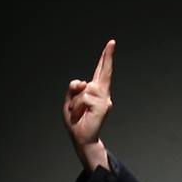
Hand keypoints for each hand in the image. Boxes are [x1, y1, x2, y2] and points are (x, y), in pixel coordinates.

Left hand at [62, 38, 115, 169]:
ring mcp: (104, 100)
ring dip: (75, 103)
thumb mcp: (69, 101)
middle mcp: (103, 93)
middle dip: (107, 57)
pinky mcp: (103, 106)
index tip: (111, 44)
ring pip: (84, 89)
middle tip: (111, 42)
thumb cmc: (76, 121)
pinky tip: (81, 115)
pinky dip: (77, 107)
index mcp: (95, 91)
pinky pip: (83, 98)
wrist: (82, 139)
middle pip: (103, 72)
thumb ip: (73, 89)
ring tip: (77, 113)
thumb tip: (82, 82)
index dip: (105, 57)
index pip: (100, 71)